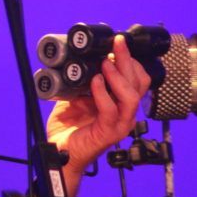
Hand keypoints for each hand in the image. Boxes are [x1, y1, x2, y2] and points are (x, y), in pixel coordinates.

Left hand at [47, 34, 150, 172]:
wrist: (58, 152)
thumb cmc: (69, 128)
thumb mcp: (76, 98)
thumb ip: (83, 83)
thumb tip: (81, 61)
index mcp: (120, 103)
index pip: (138, 79)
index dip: (131, 61)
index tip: (119, 44)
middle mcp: (125, 113)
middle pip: (139, 84)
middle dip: (128, 60)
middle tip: (117, 44)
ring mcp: (119, 125)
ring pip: (131, 97)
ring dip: (118, 76)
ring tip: (106, 63)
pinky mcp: (107, 133)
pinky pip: (110, 110)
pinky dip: (102, 93)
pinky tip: (95, 82)